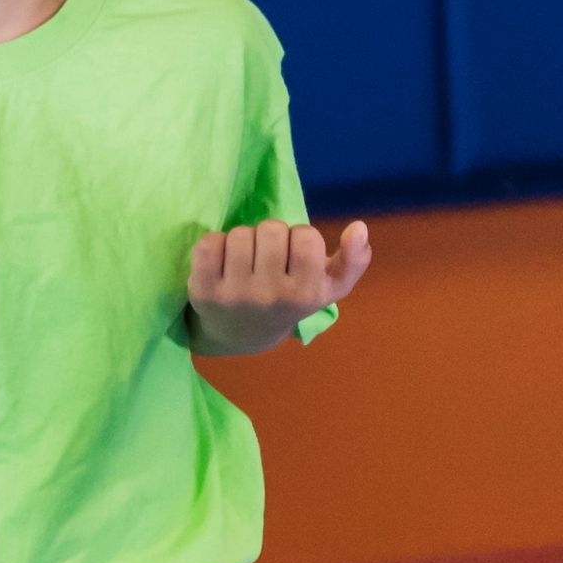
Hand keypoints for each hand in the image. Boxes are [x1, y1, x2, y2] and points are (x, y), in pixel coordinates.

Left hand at [186, 218, 373, 334]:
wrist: (242, 334)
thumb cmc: (289, 300)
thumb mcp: (327, 287)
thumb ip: (352, 260)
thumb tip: (360, 228)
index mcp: (304, 294)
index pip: (306, 235)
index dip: (299, 239)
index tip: (294, 259)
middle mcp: (270, 296)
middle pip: (272, 229)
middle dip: (271, 238)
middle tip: (267, 261)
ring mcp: (234, 295)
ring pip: (241, 233)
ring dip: (243, 241)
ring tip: (245, 263)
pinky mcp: (202, 291)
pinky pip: (209, 243)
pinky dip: (214, 245)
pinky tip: (221, 265)